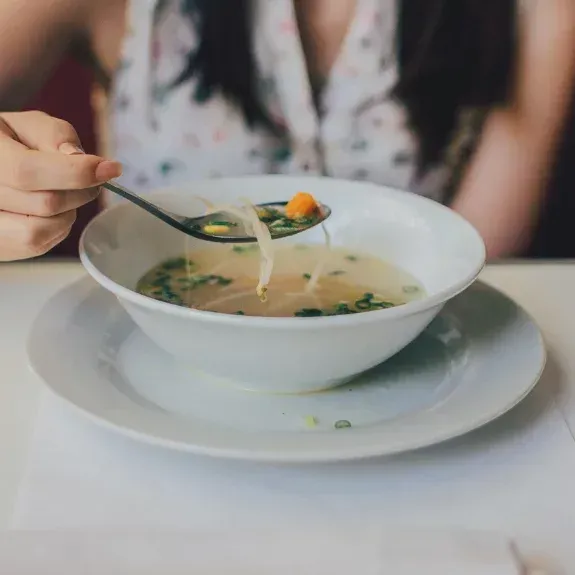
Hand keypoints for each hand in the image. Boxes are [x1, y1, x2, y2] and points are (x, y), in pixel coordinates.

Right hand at [0, 111, 121, 260]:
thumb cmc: (9, 143)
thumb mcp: (27, 125)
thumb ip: (53, 135)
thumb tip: (80, 159)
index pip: (27, 172)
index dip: (74, 173)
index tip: (109, 168)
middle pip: (45, 204)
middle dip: (79, 191)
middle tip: (88, 178)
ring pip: (43, 230)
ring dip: (66, 211)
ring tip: (60, 192)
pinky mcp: (0, 246)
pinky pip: (38, 245)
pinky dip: (56, 227)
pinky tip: (48, 211)